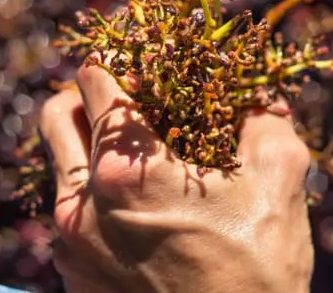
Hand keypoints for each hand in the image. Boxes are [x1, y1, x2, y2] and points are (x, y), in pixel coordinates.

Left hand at [40, 61, 313, 291]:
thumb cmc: (257, 273)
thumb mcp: (277, 184)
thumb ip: (265, 123)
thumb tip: (260, 99)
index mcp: (127, 172)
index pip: (97, 83)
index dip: (120, 61)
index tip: (142, 63)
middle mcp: (83, 205)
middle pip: (55, 116)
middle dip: (84, 96)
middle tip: (121, 101)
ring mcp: (70, 244)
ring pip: (59, 167)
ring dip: (88, 147)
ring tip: (133, 157)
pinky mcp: (71, 273)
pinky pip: (68, 213)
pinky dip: (93, 194)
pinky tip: (134, 209)